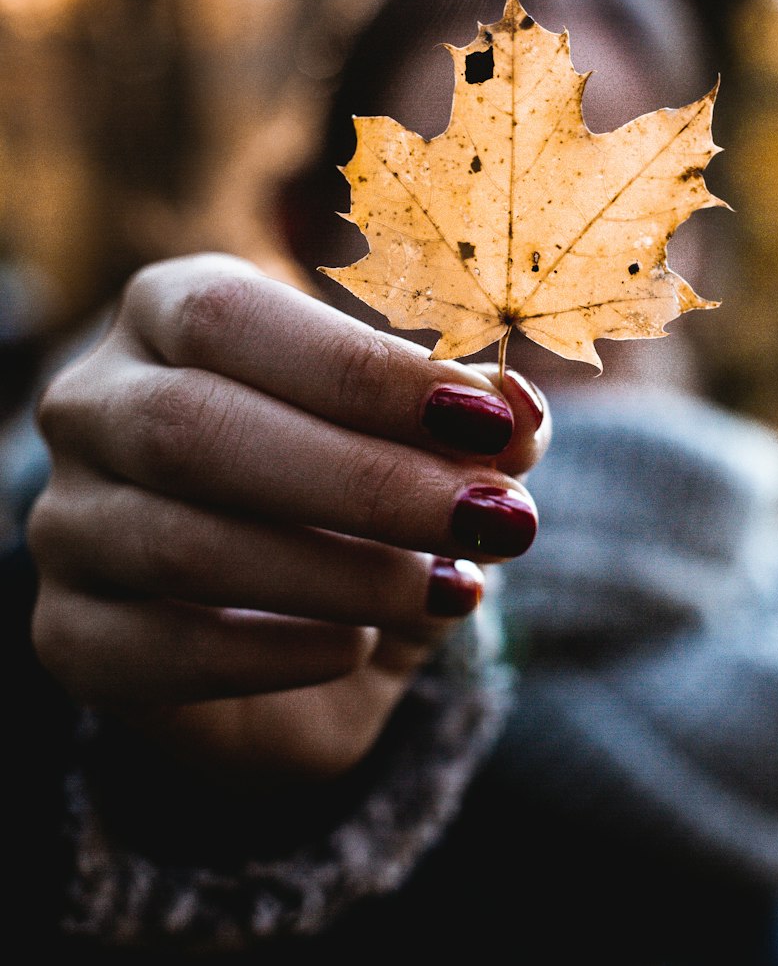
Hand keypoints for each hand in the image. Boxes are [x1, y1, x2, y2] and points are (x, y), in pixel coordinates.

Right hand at [28, 254, 548, 783]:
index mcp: (168, 312)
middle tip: (492, 519)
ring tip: (452, 590)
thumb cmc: (357, 494)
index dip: (361, 371)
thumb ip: (474, 424)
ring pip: (178, 543)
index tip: (488, 423)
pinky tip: (358, 645)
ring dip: (337, 572)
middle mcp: (94, 404)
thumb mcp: (427, 447)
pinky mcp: (70, 633)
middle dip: (362, 481)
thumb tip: (521, 413)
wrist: (285, 619)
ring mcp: (66, 521)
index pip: (230, 318)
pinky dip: (273, 653)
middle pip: (193, 428)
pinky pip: (153, 648)